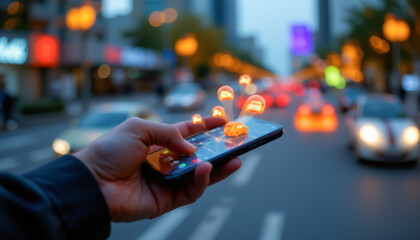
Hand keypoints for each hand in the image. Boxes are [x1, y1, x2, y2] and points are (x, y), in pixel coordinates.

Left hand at [74, 116, 240, 221]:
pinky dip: (201, 181)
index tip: (223, 122)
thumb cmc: (110, 151)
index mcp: (158, 142)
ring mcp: (168, 181)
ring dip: (218, 167)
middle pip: (199, 155)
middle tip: (237, 142)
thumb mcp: (138, 129)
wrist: (93, 182)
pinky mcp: (167, 200)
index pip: (187, 134)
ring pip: (200, 175)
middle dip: (219, 149)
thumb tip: (192, 149)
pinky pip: (190, 192)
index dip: (205, 127)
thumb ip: (169, 133)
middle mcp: (166, 161)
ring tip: (233, 158)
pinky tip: (206, 169)